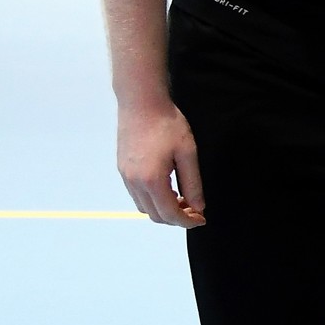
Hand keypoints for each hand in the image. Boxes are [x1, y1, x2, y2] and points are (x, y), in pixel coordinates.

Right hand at [116, 97, 204, 226]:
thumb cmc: (167, 124)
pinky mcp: (122, 168)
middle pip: (154, 215)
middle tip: (195, 210)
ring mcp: (125, 176)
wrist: (141, 103)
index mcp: (151, 180)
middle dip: (176, 218)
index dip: (187, 221)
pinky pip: (137, 195)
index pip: (169, 213)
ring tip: (183, 198)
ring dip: (163, 210)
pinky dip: (153, 199)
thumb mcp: (188, 154)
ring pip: (144, 207)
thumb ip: (193, 183)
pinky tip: (168, 188)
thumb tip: (198, 206)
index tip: (201, 219)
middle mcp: (134, 182)